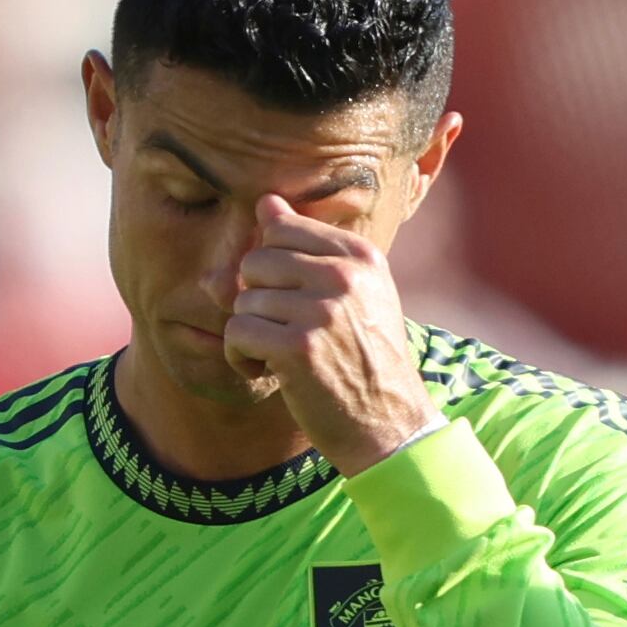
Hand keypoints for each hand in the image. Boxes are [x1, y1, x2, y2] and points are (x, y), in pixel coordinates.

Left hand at [222, 194, 435, 475]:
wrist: (389, 423)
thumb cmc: (363, 357)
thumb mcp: (349, 295)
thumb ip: (305, 248)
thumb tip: (265, 203)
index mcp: (360, 256)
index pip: (282, 229)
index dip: (272, 269)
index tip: (293, 300)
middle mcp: (344, 276)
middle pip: (255, 262)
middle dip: (258, 301)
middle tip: (284, 332)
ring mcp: (322, 311)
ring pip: (243, 300)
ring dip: (251, 334)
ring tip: (283, 356)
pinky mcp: (299, 348)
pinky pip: (237, 332)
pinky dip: (241, 357)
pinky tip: (270, 372)